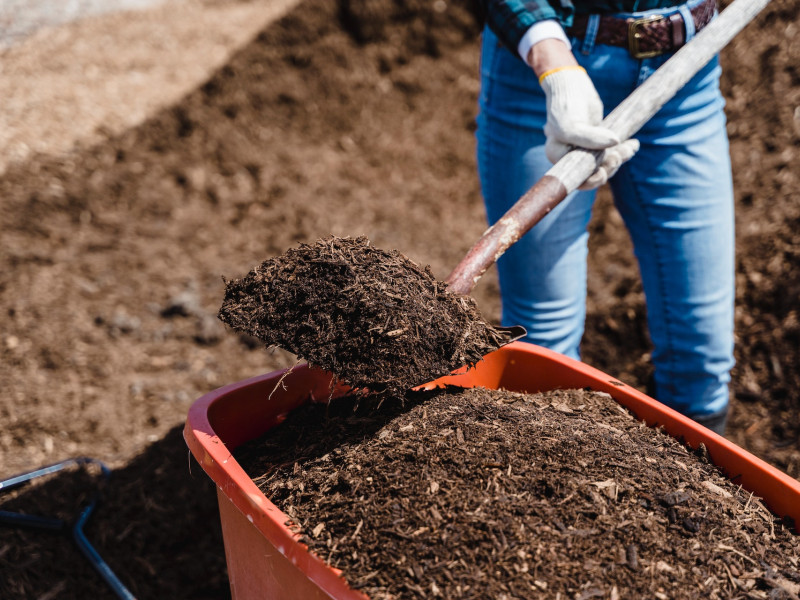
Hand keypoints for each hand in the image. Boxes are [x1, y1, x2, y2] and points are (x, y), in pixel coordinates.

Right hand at [538, 64, 638, 188]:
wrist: (572, 85)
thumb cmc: (566, 105)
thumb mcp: (572, 125)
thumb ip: (589, 138)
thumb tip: (615, 143)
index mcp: (558, 157)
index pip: (575, 179)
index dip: (591, 181)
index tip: (603, 172)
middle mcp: (570, 156)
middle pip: (592, 173)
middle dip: (609, 167)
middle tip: (618, 155)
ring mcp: (585, 149)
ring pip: (605, 163)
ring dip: (619, 157)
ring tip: (630, 147)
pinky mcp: (598, 140)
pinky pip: (612, 151)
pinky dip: (624, 150)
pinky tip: (633, 144)